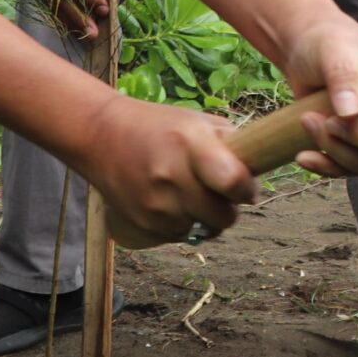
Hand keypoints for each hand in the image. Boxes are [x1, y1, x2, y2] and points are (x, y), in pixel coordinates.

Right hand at [87, 96, 259, 247]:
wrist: (100, 136)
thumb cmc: (158, 126)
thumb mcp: (196, 121)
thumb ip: (230, 145)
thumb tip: (257, 176)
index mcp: (191, 145)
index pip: (233, 182)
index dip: (245, 189)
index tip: (244, 187)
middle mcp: (172, 177)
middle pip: (223, 217)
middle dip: (228, 209)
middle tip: (219, 194)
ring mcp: (156, 205)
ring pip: (203, 230)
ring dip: (204, 218)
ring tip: (189, 193)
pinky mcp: (143, 224)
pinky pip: (180, 236)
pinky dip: (182, 224)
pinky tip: (170, 202)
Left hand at [277, 16, 357, 177]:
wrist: (302, 56)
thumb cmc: (326, 41)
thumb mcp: (334, 48)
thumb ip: (344, 73)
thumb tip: (351, 111)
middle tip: (329, 119)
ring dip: (342, 153)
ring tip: (310, 122)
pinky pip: (351, 171)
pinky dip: (327, 167)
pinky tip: (303, 154)